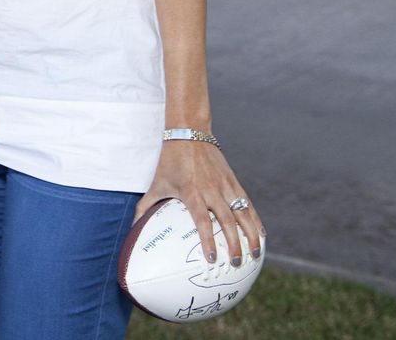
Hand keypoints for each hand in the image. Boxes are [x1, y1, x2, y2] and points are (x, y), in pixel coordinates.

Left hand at [135, 140, 263, 267]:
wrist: (189, 132)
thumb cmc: (171, 161)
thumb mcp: (157, 182)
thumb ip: (146, 206)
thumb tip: (134, 227)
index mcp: (191, 192)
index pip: (202, 220)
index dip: (207, 240)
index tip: (212, 259)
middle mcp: (210, 189)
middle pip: (226, 220)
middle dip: (233, 243)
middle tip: (236, 263)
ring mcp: (224, 184)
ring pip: (242, 212)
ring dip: (250, 234)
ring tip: (255, 254)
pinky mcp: (233, 180)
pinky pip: (247, 202)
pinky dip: (255, 219)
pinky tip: (261, 235)